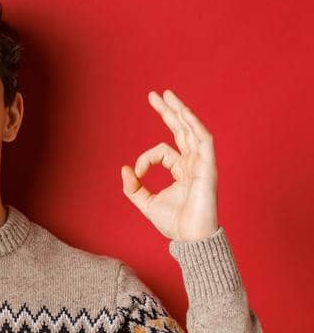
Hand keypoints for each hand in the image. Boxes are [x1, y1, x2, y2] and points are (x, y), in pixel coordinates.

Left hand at [119, 89, 219, 242]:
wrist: (190, 238)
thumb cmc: (173, 222)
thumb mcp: (145, 203)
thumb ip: (133, 187)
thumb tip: (124, 169)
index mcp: (181, 169)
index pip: (161, 151)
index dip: (144, 159)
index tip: (136, 173)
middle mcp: (193, 162)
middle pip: (181, 130)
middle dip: (168, 111)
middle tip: (156, 94)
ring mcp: (202, 163)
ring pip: (192, 130)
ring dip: (180, 111)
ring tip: (167, 95)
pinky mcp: (208, 167)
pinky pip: (203, 141)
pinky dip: (194, 126)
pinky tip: (184, 113)